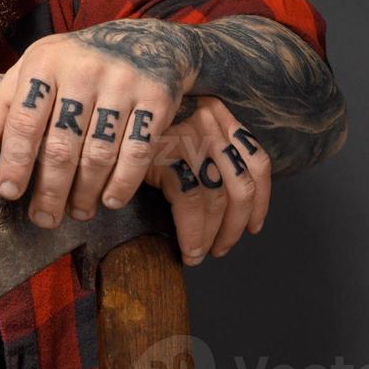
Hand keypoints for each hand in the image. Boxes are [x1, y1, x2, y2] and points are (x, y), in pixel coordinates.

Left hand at [0, 18, 202, 227]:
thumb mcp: (35, 69)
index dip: (14, 161)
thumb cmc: (77, 62)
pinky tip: (110, 199)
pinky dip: (123, 183)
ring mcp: (122, 83)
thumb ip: (4, 104)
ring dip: (85, 193)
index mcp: (46, 62)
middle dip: (50, 191)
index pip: (24, 120)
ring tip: (77, 212)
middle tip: (44, 218)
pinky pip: (137, 152)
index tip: (9, 193)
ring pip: (98, 154)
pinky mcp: (155, 98)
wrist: (146, 42)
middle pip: (62, 145)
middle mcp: (84, 69)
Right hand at [143, 95, 271, 264]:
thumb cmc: (141, 127)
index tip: (254, 225)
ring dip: (215, 235)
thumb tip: (223, 204)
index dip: (262, 200)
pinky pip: (190, 203)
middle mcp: (211, 123)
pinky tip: (189, 249)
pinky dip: (194, 233)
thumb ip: (203, 150)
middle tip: (222, 247)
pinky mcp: (167, 156)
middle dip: (236, 225)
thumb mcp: (179, 127)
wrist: (107, 116)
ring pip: (218, 198)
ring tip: (202, 253)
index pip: (256, 160)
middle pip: (241, 185)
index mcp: (220, 115)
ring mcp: (190, 139)